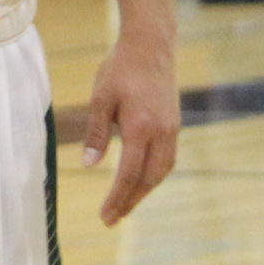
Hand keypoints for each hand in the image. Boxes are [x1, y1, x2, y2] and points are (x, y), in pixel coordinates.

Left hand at [82, 38, 179, 225]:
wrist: (150, 46)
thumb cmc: (120, 69)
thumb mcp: (100, 99)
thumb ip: (96, 134)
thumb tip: (89, 166)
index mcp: (140, 127)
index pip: (128, 173)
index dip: (116, 198)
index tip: (104, 216)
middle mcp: (162, 132)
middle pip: (148, 179)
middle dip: (130, 201)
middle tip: (111, 219)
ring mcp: (172, 129)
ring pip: (161, 171)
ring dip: (143, 190)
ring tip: (124, 204)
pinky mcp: (174, 124)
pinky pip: (166, 159)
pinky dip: (152, 174)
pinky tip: (140, 179)